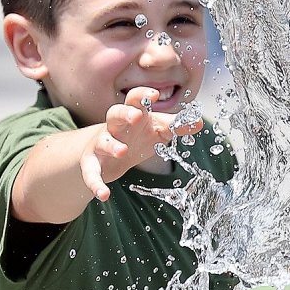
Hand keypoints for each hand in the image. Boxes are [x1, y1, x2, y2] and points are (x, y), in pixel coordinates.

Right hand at [81, 87, 202, 200]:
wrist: (106, 155)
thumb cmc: (136, 136)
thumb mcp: (158, 129)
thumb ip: (176, 125)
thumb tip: (199, 122)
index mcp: (132, 114)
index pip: (135, 99)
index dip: (143, 95)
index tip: (154, 94)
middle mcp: (114, 126)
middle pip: (114, 113)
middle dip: (124, 113)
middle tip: (137, 116)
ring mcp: (101, 144)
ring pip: (103, 141)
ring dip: (111, 145)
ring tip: (123, 151)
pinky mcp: (92, 164)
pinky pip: (90, 173)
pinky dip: (95, 183)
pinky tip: (103, 195)